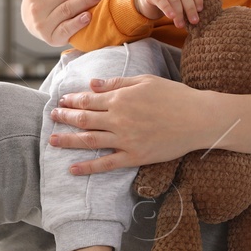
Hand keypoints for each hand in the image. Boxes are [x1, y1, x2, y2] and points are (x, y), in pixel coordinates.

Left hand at [47, 75, 229, 174]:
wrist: (198, 119)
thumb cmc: (175, 96)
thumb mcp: (145, 81)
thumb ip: (117, 82)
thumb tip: (92, 84)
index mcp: (121, 98)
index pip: (88, 100)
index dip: (72, 100)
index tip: (62, 101)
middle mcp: (119, 119)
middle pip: (84, 119)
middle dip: (65, 117)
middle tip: (52, 117)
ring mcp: (125, 139)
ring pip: (89, 140)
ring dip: (68, 140)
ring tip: (52, 140)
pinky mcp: (134, 156)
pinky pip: (106, 164)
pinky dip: (87, 167)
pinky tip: (72, 169)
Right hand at [133, 0, 203, 28]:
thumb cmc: (167, 0)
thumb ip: (186, 2)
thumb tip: (197, 17)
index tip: (200, 10)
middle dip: (190, 9)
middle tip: (194, 22)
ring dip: (179, 13)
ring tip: (181, 25)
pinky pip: (161, 0)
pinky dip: (167, 9)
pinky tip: (171, 17)